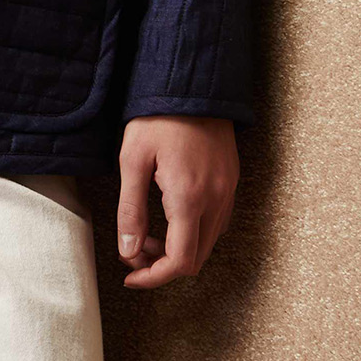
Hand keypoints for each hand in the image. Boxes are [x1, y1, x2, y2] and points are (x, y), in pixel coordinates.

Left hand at [116, 115, 238, 287]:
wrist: (194, 84)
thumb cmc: (158, 117)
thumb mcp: (132, 159)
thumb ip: (130, 209)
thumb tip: (127, 251)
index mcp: (189, 198)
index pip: (179, 261)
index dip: (154, 277)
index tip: (131, 276)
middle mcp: (216, 201)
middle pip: (196, 259)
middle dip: (162, 264)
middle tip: (134, 250)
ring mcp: (228, 192)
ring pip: (208, 243)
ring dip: (178, 249)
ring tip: (148, 231)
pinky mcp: (232, 182)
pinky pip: (217, 223)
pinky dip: (193, 232)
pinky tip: (170, 215)